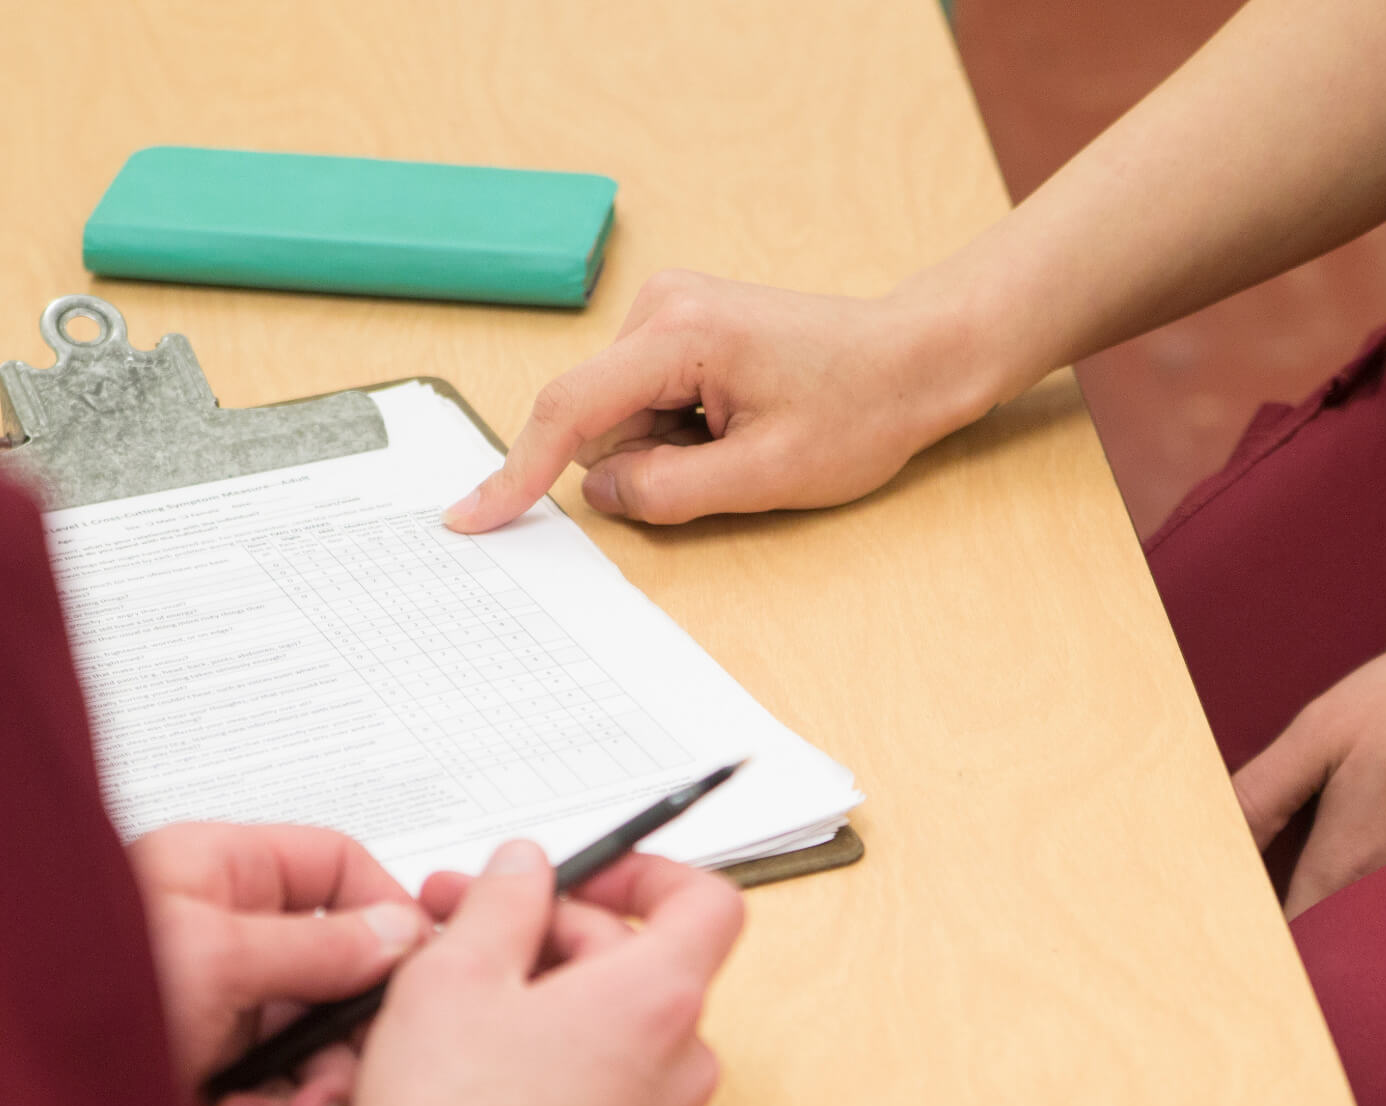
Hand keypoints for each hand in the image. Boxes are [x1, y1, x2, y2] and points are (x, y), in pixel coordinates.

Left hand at [126, 823, 422, 1105]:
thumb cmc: (70, 993)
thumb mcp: (214, 959)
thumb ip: (317, 947)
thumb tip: (400, 935)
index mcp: (217, 871)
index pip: (335, 865)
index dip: (386, 911)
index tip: (419, 967)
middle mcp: (219, 932)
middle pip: (336, 967)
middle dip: (346, 1032)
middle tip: (346, 1071)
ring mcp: (212, 1005)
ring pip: (310, 1040)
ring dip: (311, 1088)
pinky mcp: (201, 1070)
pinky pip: (272, 1090)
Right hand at [334, 842, 744, 1105]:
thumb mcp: (453, 978)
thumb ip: (501, 902)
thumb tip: (524, 868)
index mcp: (657, 999)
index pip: (707, 901)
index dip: (648, 872)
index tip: (587, 873)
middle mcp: (680, 1065)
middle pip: (643, 964)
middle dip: (555, 935)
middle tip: (464, 927)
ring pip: (618, 1030)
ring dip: (548, 1001)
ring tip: (456, 1004)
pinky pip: (604, 1091)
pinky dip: (554, 1065)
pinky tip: (475, 1076)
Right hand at [442, 271, 1002, 531]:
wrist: (914, 357)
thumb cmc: (861, 408)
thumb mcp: (767, 476)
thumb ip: (671, 492)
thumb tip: (599, 493)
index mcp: (679, 334)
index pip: (570, 411)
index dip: (517, 472)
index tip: (471, 517)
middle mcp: (660, 307)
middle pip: (596, 421)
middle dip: (648, 461)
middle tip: (735, 457)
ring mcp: (667, 310)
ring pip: (620, 418)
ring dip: (670, 448)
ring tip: (748, 431)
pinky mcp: (677, 326)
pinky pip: (644, 403)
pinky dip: (681, 429)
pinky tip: (740, 417)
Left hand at [1234, 590, 1385, 915]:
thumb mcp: (1328, 726)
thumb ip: (1262, 791)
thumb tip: (1211, 837)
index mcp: (1349, 864)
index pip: (1287, 943)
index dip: (1253, 944)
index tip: (1225, 935)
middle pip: (1333, 946)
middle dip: (1297, 938)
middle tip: (1259, 908)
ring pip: (1378, 929)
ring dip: (1348, 920)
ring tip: (1317, 877)